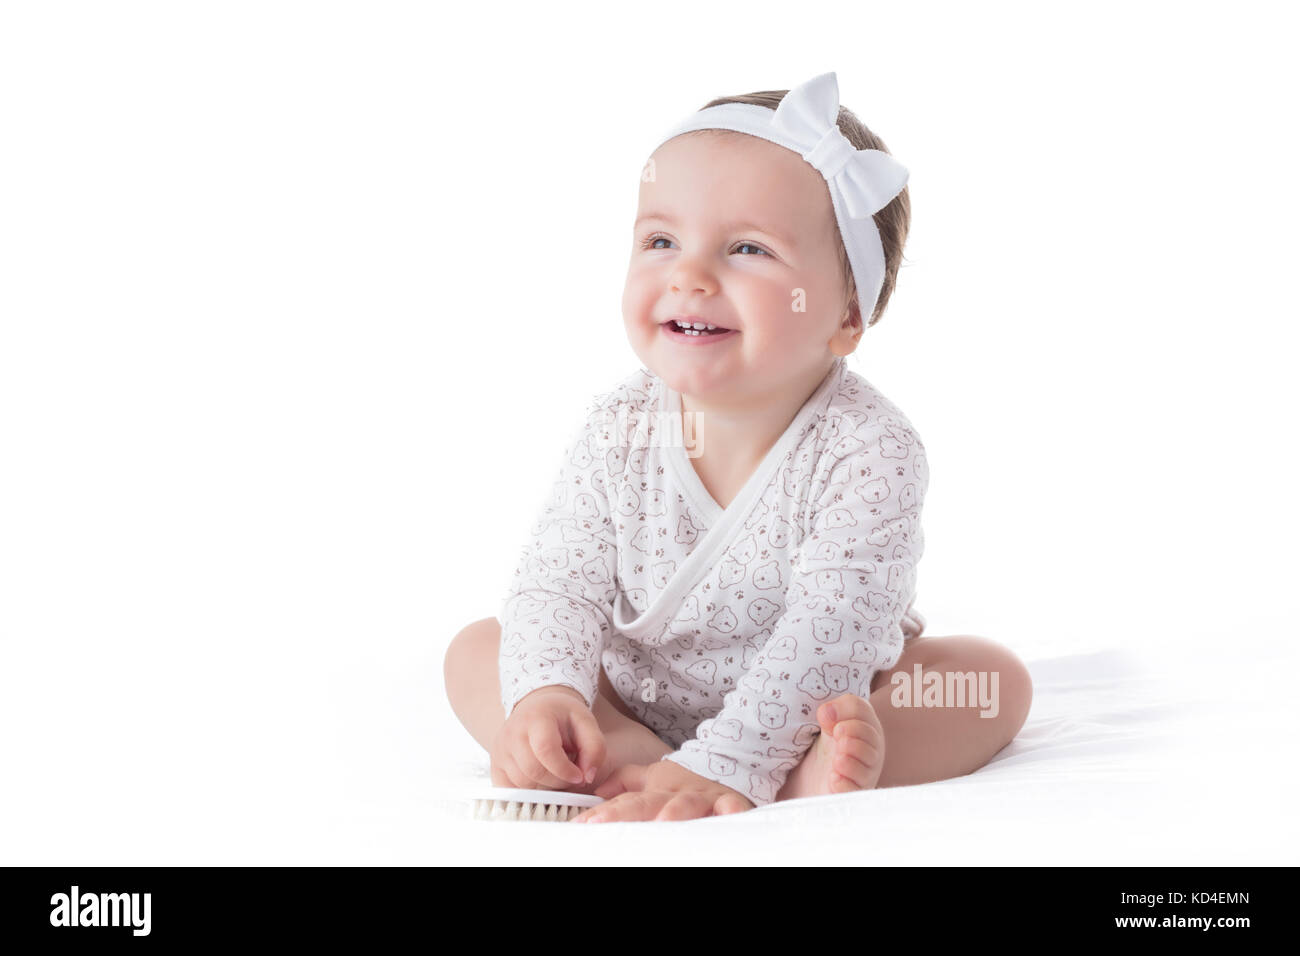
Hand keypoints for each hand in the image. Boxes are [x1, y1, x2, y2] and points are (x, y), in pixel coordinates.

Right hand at [490, 685, 606, 790]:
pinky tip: (541, 782)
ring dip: (544, 788)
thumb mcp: (586, 723)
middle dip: (557, 782)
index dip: (565, 770)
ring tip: (556, 775)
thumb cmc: (564, 717)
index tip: (580, 776)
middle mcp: (512, 732)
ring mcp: (500, 749)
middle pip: (532, 771)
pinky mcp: (495, 764)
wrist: (538, 707)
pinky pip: (509, 790)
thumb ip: (595, 748)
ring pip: (522, 783)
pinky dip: (528, 792)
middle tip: (570, 778)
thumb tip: (588, 777)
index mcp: (536, 717)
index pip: (545, 750)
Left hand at [573, 759, 753, 822]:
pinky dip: (731, 809)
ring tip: (662, 820)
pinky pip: (731, 805)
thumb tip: (598, 790)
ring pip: (687, 803)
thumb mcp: (655, 779)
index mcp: (656, 792)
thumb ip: (626, 782)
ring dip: (675, 811)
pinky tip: (729, 813)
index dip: (604, 812)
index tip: (582, 823)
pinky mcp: (729, 802)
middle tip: (603, 823)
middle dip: (625, 812)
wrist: (727, 770)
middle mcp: (675, 795)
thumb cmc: (687, 784)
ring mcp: (702, 798)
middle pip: (648, 803)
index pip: (626, 802)